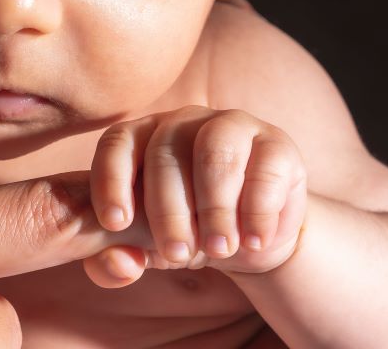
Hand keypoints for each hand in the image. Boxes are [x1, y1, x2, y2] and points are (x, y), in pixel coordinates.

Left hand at [85, 106, 306, 287]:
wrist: (252, 238)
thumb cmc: (188, 232)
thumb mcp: (148, 251)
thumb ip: (117, 261)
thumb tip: (119, 266)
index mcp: (145, 136)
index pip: (117, 143)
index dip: (111, 180)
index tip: (116, 223)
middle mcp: (186, 121)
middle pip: (166, 153)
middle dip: (168, 211)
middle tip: (178, 254)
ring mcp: (233, 125)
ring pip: (215, 154)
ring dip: (214, 208)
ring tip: (218, 249)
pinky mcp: (276, 144)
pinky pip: (265, 169)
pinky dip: (257, 212)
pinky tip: (253, 241)